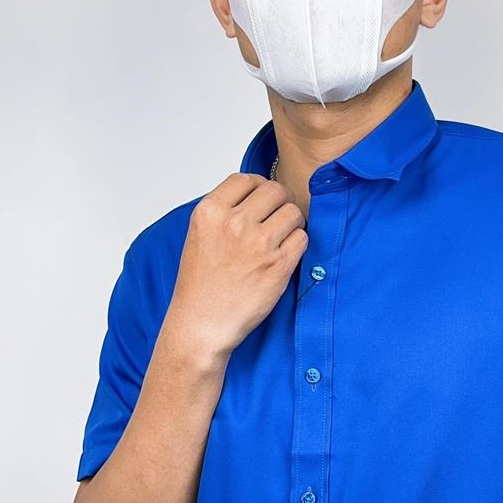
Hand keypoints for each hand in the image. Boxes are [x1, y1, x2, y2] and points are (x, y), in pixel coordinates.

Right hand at [165, 173, 308, 361]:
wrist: (202, 324)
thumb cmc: (200, 285)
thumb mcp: (199, 235)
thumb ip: (224, 211)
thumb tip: (254, 194)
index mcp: (210, 212)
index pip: (246, 178)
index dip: (258, 188)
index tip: (260, 201)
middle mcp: (234, 223)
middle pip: (275, 190)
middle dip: (280, 203)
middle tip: (276, 219)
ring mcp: (258, 243)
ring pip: (293, 212)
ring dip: (292, 224)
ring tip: (280, 240)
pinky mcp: (279, 265)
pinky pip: (302, 238)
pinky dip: (297, 245)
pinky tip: (284, 256)